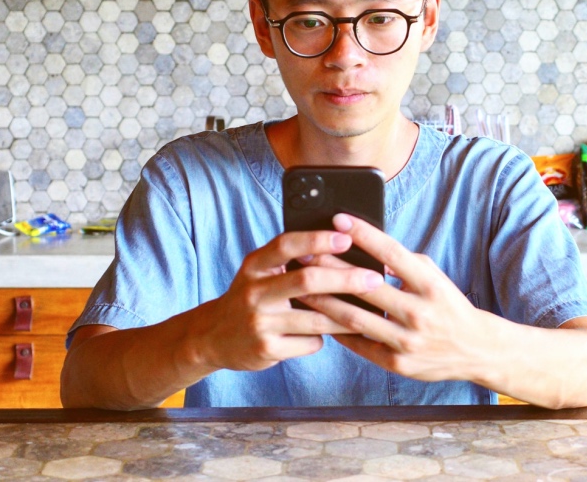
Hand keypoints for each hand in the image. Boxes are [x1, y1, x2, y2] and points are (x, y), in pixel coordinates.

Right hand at [190, 230, 384, 372]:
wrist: (212, 337)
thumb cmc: (250, 297)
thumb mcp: (259, 272)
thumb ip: (289, 260)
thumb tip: (342, 247)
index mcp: (255, 265)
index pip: (286, 245)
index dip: (317, 239)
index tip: (347, 237)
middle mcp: (254, 292)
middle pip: (307, 281)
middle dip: (346, 279)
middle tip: (375, 279)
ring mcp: (260, 322)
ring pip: (316, 319)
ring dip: (346, 315)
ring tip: (371, 311)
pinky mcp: (267, 349)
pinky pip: (310, 343)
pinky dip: (324, 338)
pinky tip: (329, 334)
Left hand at [298, 214, 491, 382]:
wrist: (476, 349)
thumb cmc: (448, 306)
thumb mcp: (434, 278)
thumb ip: (405, 264)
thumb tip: (369, 248)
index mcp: (430, 286)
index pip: (392, 253)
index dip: (364, 234)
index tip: (339, 219)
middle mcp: (419, 313)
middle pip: (365, 286)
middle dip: (331, 268)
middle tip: (304, 253)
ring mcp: (407, 341)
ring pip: (355, 318)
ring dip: (324, 301)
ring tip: (301, 286)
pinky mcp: (397, 363)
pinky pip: (360, 343)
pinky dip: (337, 329)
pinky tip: (318, 316)